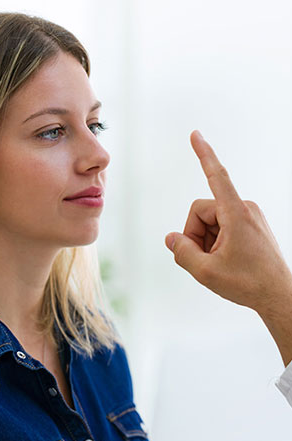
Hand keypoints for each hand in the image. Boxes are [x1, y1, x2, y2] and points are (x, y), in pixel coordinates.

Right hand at [165, 130, 291, 314]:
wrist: (278, 296)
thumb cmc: (249, 283)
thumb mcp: (206, 272)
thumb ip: (182, 252)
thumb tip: (172, 239)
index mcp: (236, 214)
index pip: (216, 176)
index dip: (204, 154)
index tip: (195, 135)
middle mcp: (244, 209)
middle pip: (201, 212)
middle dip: (195, 235)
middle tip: (202, 259)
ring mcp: (248, 217)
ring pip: (210, 221)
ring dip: (205, 241)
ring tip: (217, 263)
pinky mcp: (249, 225)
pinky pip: (221, 227)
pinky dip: (215, 242)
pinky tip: (224, 260)